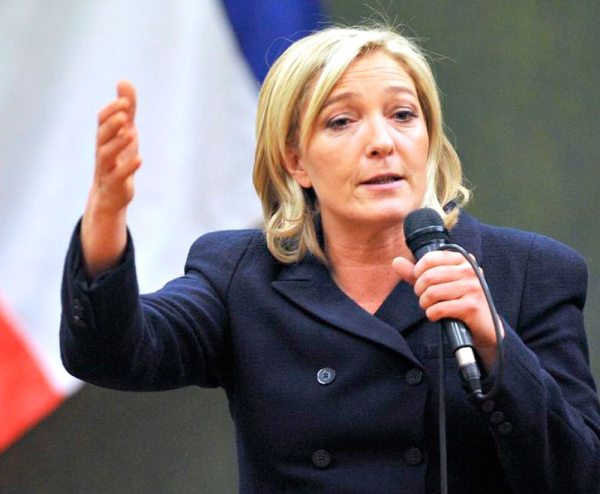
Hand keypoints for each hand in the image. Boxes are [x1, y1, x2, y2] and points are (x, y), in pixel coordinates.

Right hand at [91, 80, 140, 214]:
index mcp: (104, 139)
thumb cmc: (117, 160)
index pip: (101, 121)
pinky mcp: (114, 185)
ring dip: (119, 143)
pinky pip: (118, 176)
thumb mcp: (124, 133)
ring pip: (107, 155)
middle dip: (112, 124)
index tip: (126, 102)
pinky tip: (140, 159)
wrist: (110, 195)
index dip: (111, 111)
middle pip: (101, 136)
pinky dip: (128, 167)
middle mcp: (102, 152)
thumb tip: (124, 81)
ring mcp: (106, 169)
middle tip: (124, 114)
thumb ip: (126, 111)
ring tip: (132, 134)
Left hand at [393, 251, 501, 368]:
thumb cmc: (458, 300)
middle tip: (424, 298)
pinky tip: (437, 316)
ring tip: (430, 307)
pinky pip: (439, 308)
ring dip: (425, 304)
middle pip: (428, 277)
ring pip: (432, 293)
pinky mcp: (472, 306)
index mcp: (462, 259)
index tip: (420, 281)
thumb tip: (396, 261)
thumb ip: (416, 273)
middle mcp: (469, 270)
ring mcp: (473, 288)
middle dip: (419, 291)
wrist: (483, 325)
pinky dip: (432, 314)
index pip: (429, 258)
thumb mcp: (438, 283)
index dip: (418, 271)